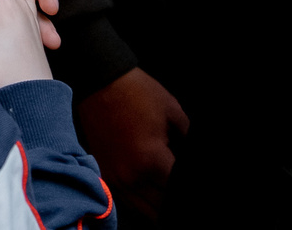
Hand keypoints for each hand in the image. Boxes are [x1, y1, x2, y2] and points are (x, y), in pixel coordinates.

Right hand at [73, 68, 186, 222]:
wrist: (100, 80)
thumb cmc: (137, 93)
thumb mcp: (174, 113)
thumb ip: (188, 139)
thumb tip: (192, 153)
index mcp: (151, 161)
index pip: (178, 191)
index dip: (187, 188)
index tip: (188, 181)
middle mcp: (131, 175)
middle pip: (161, 207)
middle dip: (174, 201)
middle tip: (177, 186)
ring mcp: (115, 177)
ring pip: (144, 210)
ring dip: (159, 207)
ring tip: (168, 195)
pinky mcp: (104, 173)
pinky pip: (127, 201)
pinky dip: (142, 203)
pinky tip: (153, 197)